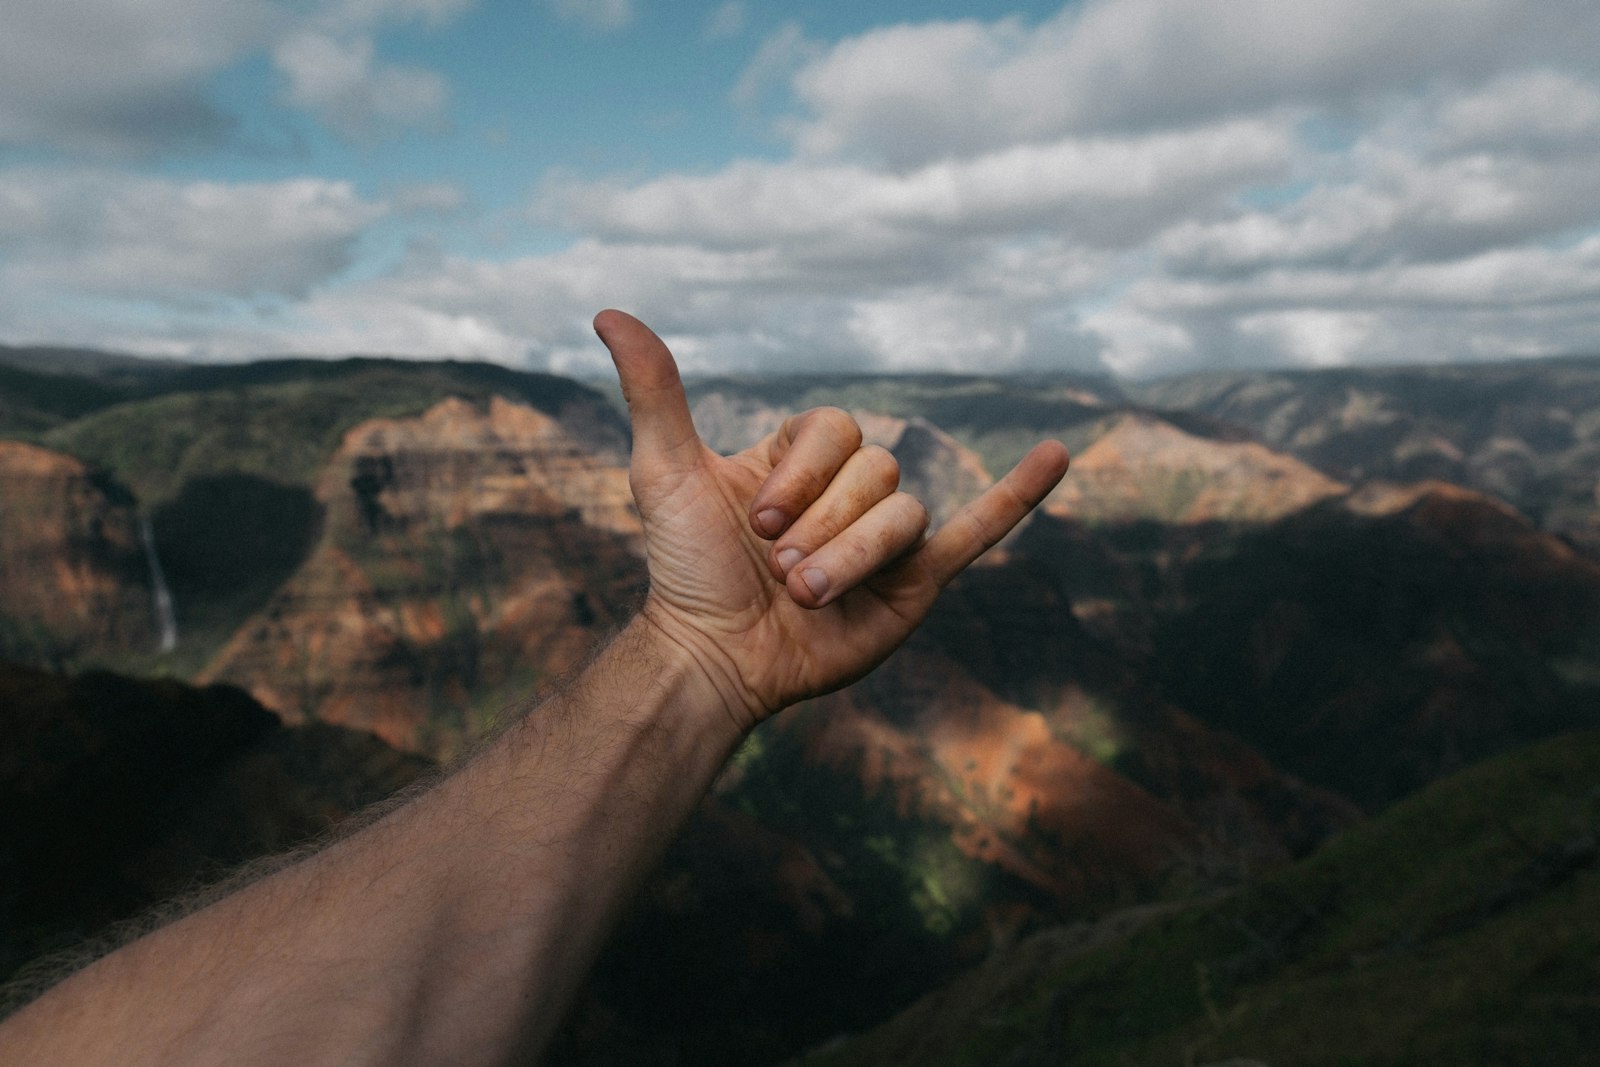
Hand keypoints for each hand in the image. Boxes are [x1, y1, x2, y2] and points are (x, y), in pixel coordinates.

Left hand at [595, 310, 1069, 732]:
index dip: (803, 472)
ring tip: (805, 596)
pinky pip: (980, 531)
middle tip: (777, 567)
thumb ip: (655, 392)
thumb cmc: (685, 569)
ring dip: (852, 556)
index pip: (838, 429)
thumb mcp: (667, 471)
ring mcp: (886, 537)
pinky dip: (1019, 496)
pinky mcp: (917, 582)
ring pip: (905, 513)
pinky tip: (1059, 454)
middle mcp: (849, 492)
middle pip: (876, 470)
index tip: (755, 517)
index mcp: (802, 459)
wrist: (715, 658)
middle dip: (821, 524)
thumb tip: (609, 310)